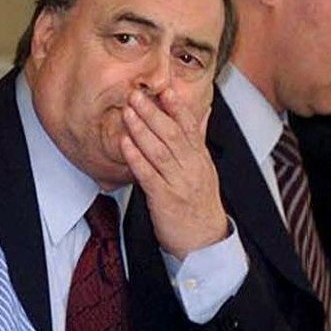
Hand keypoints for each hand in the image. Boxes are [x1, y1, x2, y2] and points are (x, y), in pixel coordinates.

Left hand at [119, 84, 228, 259]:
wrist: (206, 242)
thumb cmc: (200, 205)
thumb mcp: (205, 169)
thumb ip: (199, 140)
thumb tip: (204, 112)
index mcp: (200, 159)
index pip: (190, 127)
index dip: (177, 107)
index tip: (165, 88)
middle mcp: (192, 167)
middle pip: (173, 134)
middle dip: (153, 112)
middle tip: (136, 94)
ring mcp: (179, 183)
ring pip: (161, 151)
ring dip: (142, 129)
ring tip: (127, 111)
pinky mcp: (165, 200)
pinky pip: (149, 176)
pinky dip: (137, 158)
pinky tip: (125, 144)